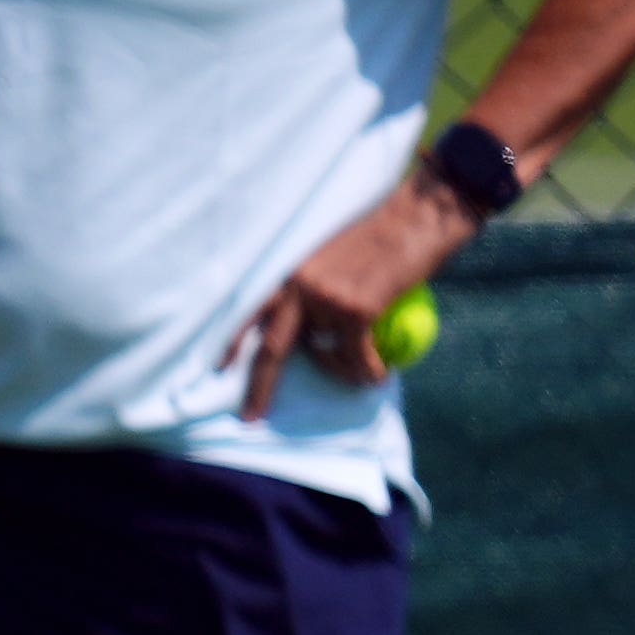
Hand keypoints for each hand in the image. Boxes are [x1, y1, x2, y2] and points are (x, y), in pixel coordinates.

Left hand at [229, 171, 476, 416]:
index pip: (251, 313)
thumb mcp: (333, 256)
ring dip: (344, 372)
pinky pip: (357, 357)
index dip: (232, 343)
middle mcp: (301, 289)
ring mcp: (326, 300)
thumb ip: (317, 288)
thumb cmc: (383, 233)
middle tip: (251, 418)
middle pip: (270, 350)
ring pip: (325, 357)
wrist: (417, 216)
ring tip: (366, 373)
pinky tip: (381, 375)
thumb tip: (320, 327)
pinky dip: (370, 372)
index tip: (217, 368)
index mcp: (291, 274)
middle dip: (258, 389)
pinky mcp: (356, 310)